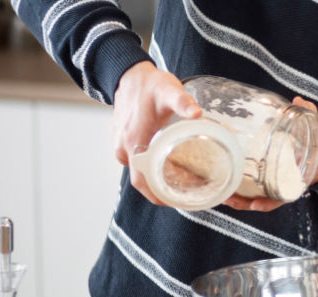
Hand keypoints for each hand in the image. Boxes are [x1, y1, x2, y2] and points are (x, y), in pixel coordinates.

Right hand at [113, 61, 201, 205]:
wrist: (127, 74)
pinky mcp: (120, 142)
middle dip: (162, 189)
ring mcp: (119, 145)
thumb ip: (183, 102)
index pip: (142, 181)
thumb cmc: (149, 84)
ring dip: (156, 178)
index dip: (157, 196)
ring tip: (181, 180)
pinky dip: (150, 166)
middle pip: (142, 180)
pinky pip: (135, 161)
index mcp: (133, 142)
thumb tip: (198, 113)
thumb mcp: (169, 90)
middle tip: (186, 191)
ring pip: (139, 170)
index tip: (174, 202)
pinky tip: (167, 164)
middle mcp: (123, 148)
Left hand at [223, 96, 317, 211]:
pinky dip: (242, 194)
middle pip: (262, 200)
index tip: (255, 204)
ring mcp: (276, 183)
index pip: (281, 195)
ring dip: (239, 200)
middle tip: (228, 198)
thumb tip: (298, 101)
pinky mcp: (270, 178)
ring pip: (255, 198)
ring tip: (223, 197)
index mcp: (297, 179)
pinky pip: (254, 189)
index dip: (268, 202)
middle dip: (244, 202)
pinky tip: (228, 192)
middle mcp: (285, 185)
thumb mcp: (317, 131)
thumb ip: (309, 115)